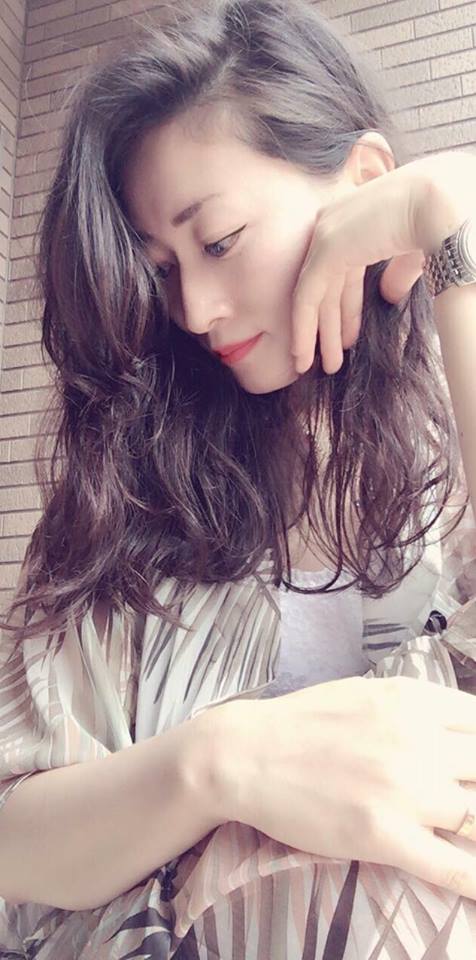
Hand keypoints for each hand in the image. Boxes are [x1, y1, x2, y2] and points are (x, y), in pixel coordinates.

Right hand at [215, 675, 475, 900]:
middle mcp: (416, 739)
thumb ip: (418, 708)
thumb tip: (462, 730)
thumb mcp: (368, 695)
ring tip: (471, 835)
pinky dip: (474, 879)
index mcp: (413, 701)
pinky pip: (451, 866)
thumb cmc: (304, 724)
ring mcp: (403, 788)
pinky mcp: (384, 834)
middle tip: (469, 802)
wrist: (246, 754)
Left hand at [291, 148, 475, 374]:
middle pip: (327, 285)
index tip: (347, 340)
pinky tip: (302, 355)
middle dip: (327, 325)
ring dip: (312, 334)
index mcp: (358, 221)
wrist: (445, 202)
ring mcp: (328, 231)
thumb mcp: (415, 254)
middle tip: (328, 360)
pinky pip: (306, 296)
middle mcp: (337, 222)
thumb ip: (397, 273)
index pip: (344, 272)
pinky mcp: (326, 247)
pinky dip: (303, 328)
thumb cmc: (440, 221)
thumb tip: (388, 296)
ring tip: (310, 367)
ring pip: (313, 293)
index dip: (346, 309)